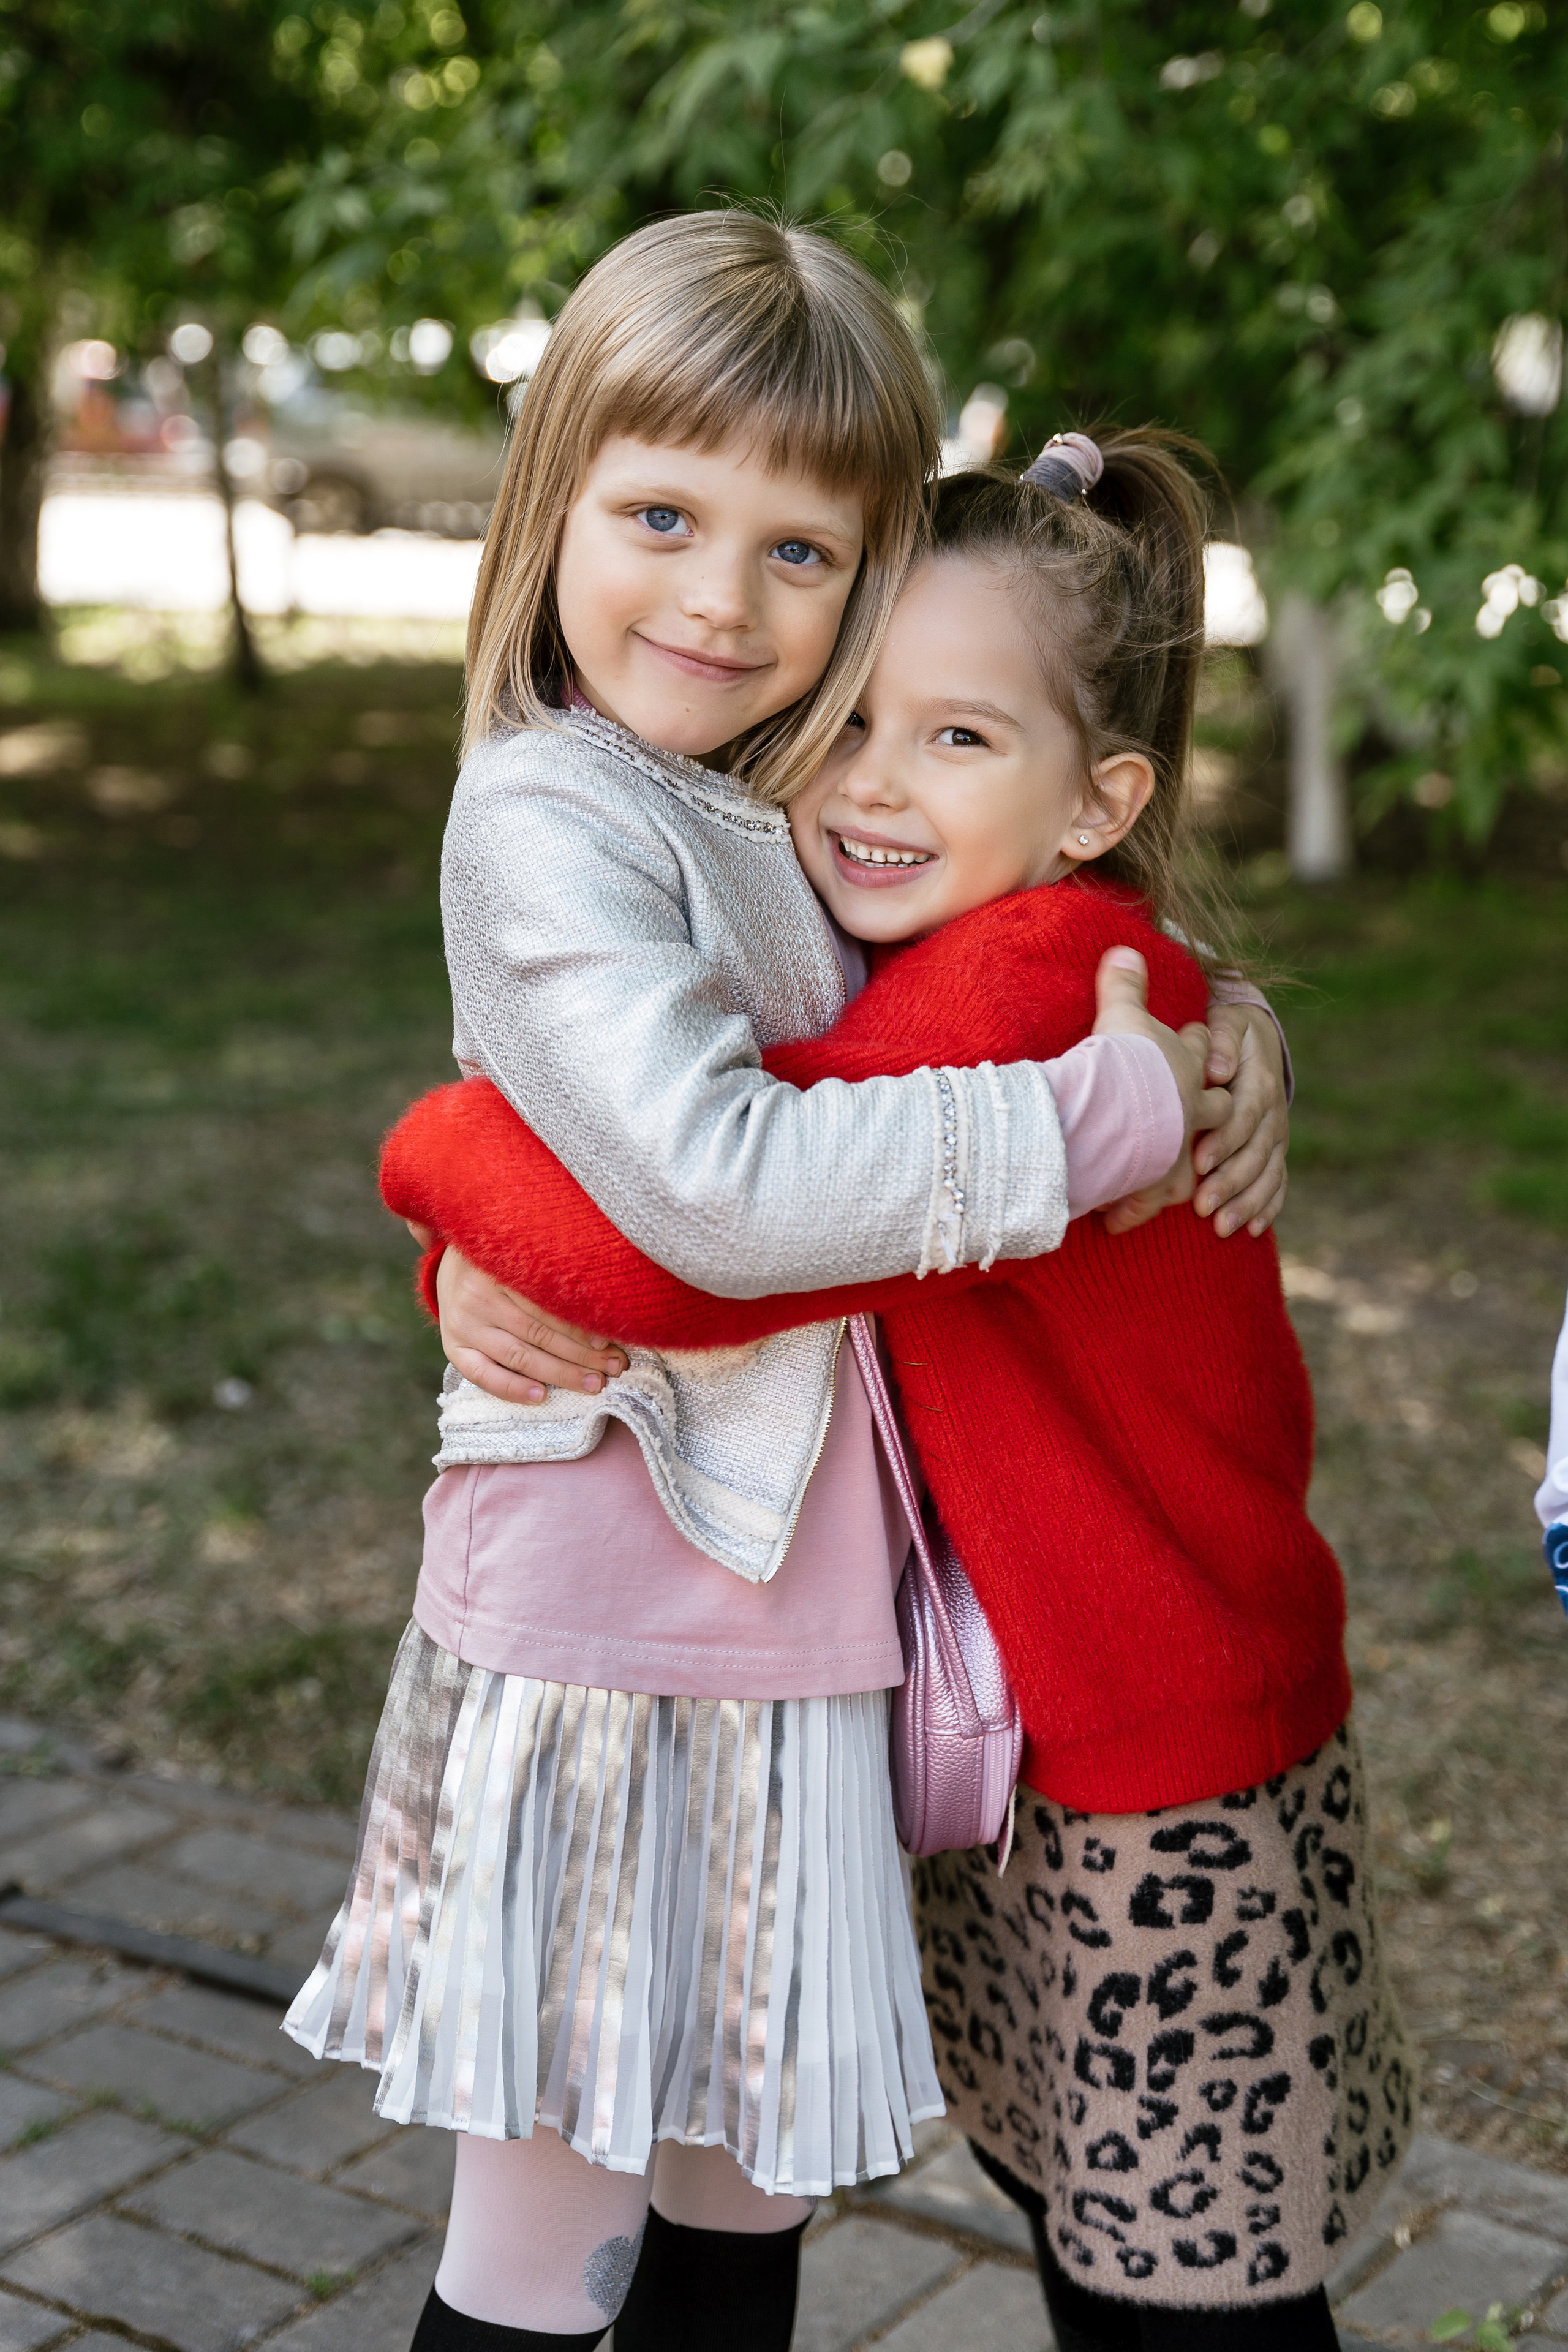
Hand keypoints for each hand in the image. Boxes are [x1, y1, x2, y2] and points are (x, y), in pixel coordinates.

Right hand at [435, 1246, 628, 1404]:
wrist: (454, 1265)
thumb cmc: (504, 1260)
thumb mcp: (524, 1253)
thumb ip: (555, 1271)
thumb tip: (607, 1305)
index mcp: (500, 1265)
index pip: (547, 1302)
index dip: (580, 1324)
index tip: (610, 1339)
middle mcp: (478, 1296)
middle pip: (538, 1332)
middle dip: (582, 1353)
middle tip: (614, 1366)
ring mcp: (464, 1324)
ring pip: (519, 1355)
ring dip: (561, 1373)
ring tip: (593, 1383)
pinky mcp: (454, 1348)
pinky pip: (483, 1375)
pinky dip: (512, 1388)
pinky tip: (540, 1396)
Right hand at [1092, 948, 1231, 1233]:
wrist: (1122, 1106)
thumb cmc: (1123, 1058)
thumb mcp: (1122, 1013)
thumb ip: (1124, 984)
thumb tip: (1124, 949)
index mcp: (1186, 1065)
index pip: (1202, 1050)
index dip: (1199, 1047)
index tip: (1198, 1048)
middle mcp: (1193, 1107)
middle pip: (1217, 1110)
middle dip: (1218, 1118)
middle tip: (1210, 1128)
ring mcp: (1181, 1147)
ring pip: (1195, 1162)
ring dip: (1188, 1175)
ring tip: (1178, 1188)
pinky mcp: (1162, 1182)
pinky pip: (1154, 1201)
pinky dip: (1136, 1211)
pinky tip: (1121, 1221)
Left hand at [1192, 1002, 1289, 1236]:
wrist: (1255, 1039)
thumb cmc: (1228, 1033)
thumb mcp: (1226, 1023)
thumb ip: (1221, 1041)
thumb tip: (1217, 1067)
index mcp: (1258, 1084)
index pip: (1243, 1118)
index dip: (1224, 1142)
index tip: (1198, 1163)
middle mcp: (1273, 1114)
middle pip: (1255, 1154)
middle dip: (1230, 1183)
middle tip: (1203, 1208)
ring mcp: (1277, 1136)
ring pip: (1267, 1174)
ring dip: (1247, 1203)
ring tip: (1222, 1228)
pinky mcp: (1276, 1150)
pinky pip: (1278, 1182)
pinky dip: (1268, 1206)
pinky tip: (1253, 1230)